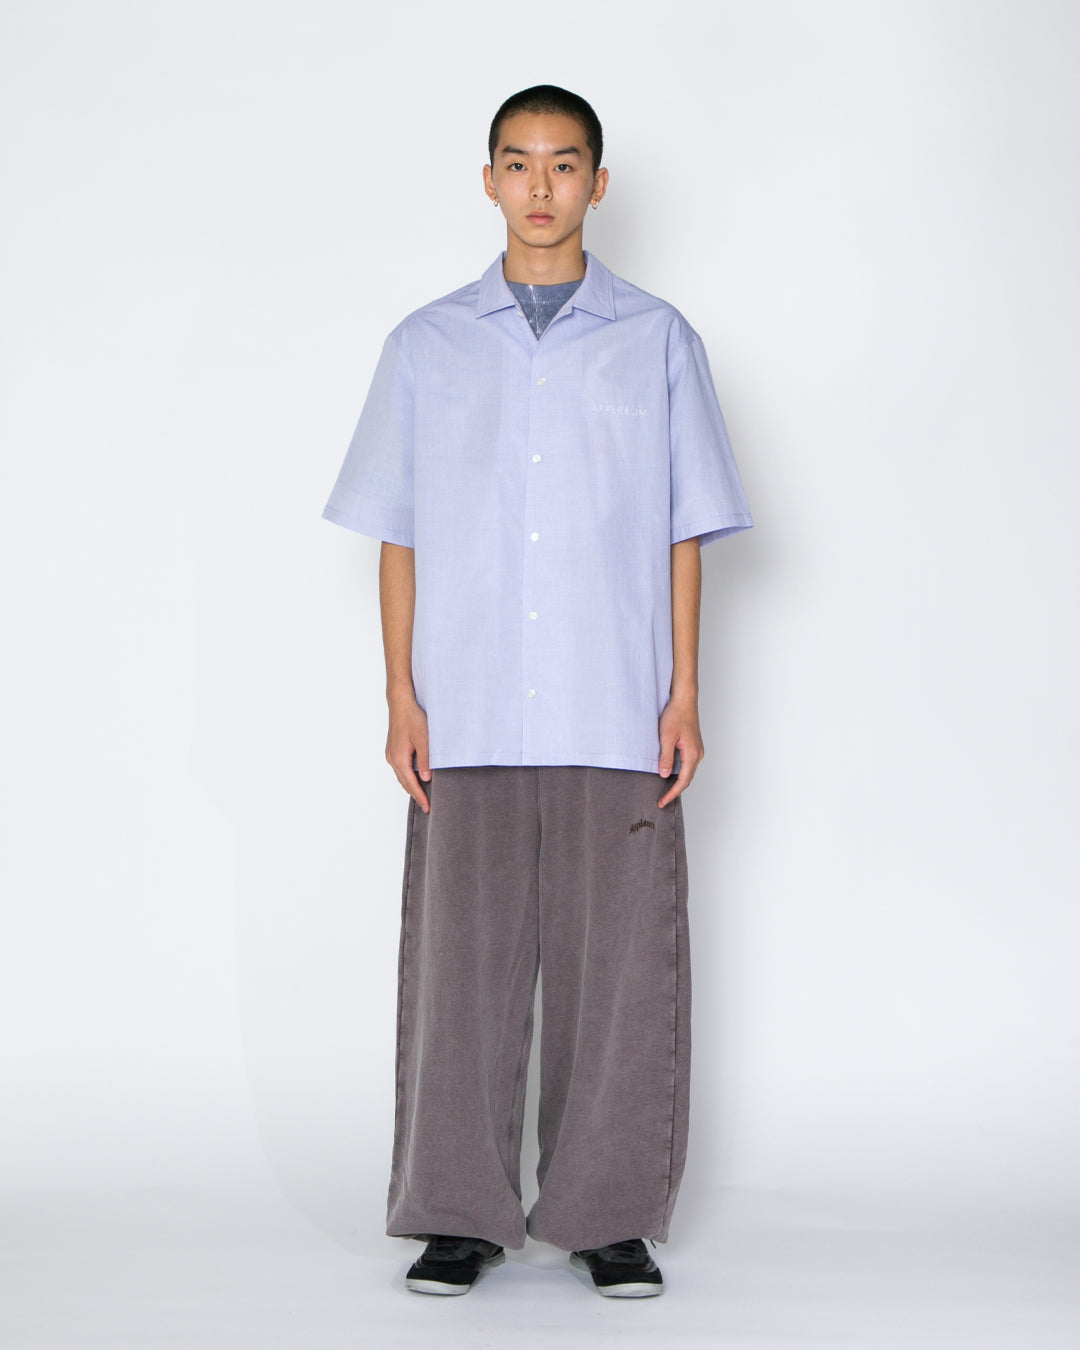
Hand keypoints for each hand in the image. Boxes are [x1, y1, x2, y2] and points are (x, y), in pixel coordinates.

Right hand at [385, 691, 431, 812]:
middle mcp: (392, 758)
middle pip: (404, 783)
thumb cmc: (413, 717)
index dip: (420, 797)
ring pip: (402, 776)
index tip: (427, 808)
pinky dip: (408, 776)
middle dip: (415, 795)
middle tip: (427, 806)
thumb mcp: (424, 739)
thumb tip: (426, 778)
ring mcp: (391, 754)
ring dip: (411, 786)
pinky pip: (401, 768)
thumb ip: (425, 759)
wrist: (401, 702)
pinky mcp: (393, 749)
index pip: (411, 784)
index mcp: (399, 758)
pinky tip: (417, 777)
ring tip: (423, 795)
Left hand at [657, 694, 703, 807]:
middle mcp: (697, 754)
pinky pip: (687, 764)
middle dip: (674, 791)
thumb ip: (665, 757)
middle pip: (687, 779)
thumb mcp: (666, 737)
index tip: (662, 802)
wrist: (684, 700)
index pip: (683, 781)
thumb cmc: (675, 715)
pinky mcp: (693, 746)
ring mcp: (697, 750)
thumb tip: (664, 775)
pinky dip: (679, 773)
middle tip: (661, 800)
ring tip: (664, 790)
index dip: (672, 793)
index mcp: (692, 754)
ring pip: (687, 772)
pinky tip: (669, 773)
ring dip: (677, 782)